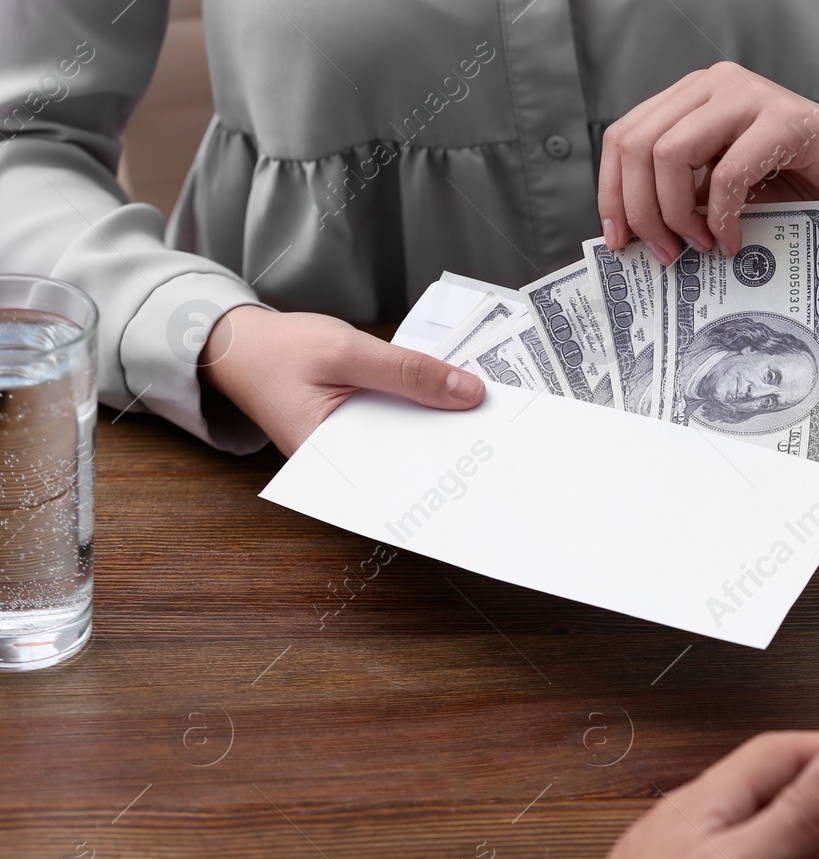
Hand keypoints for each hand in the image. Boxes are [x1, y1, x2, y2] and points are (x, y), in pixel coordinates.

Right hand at [199, 305, 485, 454]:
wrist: (240, 345)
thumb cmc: (282, 350)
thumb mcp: (348, 352)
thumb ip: (407, 371)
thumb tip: (469, 393)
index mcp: (328, 462)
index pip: (398, 479)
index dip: (444, 473)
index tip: (488, 466)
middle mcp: (342, 469)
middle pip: (408, 466)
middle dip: (451, 455)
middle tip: (503, 447)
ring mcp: (352, 453)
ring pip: (407, 449)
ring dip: (441, 436)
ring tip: (491, 431)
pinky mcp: (360, 435)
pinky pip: (399, 432)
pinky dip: (423, 419)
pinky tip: (457, 411)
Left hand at [598, 61, 818, 263]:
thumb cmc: (807, 187)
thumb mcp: (729, 192)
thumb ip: (687, 198)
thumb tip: (635, 234)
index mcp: (695, 98)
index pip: (624, 136)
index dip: (611, 191)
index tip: (618, 240)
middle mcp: (716, 86)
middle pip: (638, 145)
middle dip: (640, 210)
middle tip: (664, 253)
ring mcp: (750, 96)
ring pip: (670, 154)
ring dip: (675, 214)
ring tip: (699, 247)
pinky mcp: (784, 121)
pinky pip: (726, 173)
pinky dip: (723, 218)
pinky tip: (734, 242)